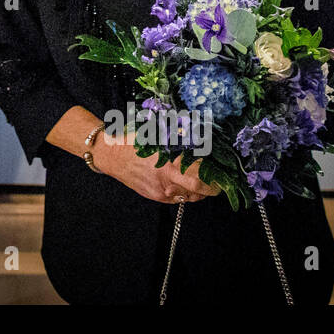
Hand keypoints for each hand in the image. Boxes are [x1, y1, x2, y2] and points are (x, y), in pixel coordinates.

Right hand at [92, 131, 220, 204]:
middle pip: (198, 192)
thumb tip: (202, 139)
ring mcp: (160, 193)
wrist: (110, 156)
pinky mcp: (155, 197)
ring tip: (203, 179)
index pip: (200, 181)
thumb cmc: (132, 142)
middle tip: (219, 181)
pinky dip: (185, 191)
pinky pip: (176, 197)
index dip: (215, 180)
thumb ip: (180, 141)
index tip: (224, 175)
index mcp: (168, 168)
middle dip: (211, 188)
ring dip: (199, 190)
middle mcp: (166, 184)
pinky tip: (183, 180)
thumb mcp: (157, 136)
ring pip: (189, 196)